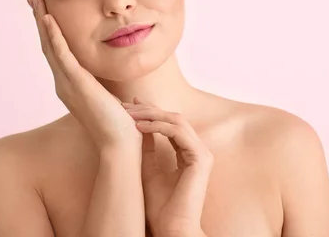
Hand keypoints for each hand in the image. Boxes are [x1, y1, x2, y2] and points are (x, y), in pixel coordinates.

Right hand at [28, 0, 140, 149]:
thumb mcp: (114, 103)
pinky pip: (61, 54)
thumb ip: (113, 95)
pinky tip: (47, 18)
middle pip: (48, 45)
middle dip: (40, 20)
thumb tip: (130, 96)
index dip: (50, 31)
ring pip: (50, 46)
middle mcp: (64, 83)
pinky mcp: (76, 82)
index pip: (57, 52)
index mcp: (72, 86)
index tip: (45, 12)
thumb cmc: (121, 126)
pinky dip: (53, 35)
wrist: (121, 144)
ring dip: (42, 21)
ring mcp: (67, 83)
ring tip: (36, 0)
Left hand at [123, 98, 212, 236]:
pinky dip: (158, 126)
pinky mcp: (200, 158)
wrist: (171, 229)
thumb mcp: (147, 169)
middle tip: (127, 104)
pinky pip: (178, 132)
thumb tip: (138, 125)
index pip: (171, 124)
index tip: (131, 104)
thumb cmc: (159, 207)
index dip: (152, 111)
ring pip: (177, 121)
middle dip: (149, 109)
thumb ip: (146, 148)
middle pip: (174, 118)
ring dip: (151, 114)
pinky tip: (140, 127)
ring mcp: (202, 154)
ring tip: (130, 114)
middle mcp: (197, 151)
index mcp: (188, 153)